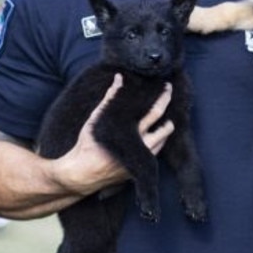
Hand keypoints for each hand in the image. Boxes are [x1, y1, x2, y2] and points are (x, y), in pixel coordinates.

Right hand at [58, 75, 173, 194]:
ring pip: (163, 142)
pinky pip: (156, 153)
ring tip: (163, 119)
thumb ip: (109, 98)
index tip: (168, 88)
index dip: (163, 99)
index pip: (155, 112)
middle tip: (169, 104)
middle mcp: (142, 147)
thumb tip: (119, 78)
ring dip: (165, 130)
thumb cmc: (88, 145)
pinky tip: (153, 136)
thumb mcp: (96, 119)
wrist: (82, 174)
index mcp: (132, 133)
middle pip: (166, 129)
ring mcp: (142, 160)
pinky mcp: (140, 169)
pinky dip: (158, 142)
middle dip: (170, 116)